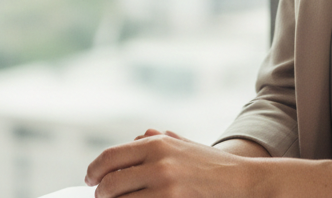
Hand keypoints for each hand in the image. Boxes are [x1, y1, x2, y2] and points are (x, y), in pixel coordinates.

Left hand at [85, 130, 259, 196]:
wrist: (243, 181)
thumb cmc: (209, 163)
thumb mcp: (179, 142)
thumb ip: (153, 140)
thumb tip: (130, 142)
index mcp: (156, 143)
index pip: (111, 157)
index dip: (94, 170)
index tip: (89, 179)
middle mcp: (158, 162)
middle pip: (112, 183)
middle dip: (101, 193)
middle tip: (100, 197)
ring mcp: (166, 187)